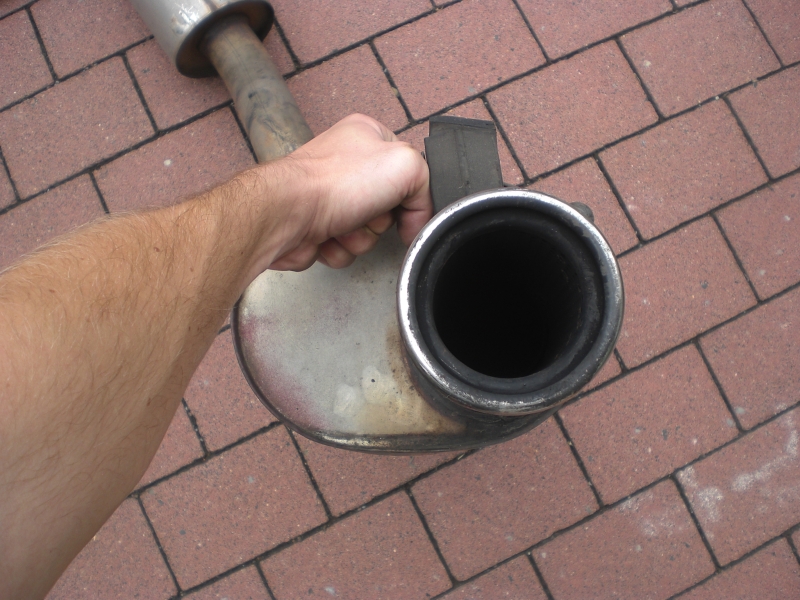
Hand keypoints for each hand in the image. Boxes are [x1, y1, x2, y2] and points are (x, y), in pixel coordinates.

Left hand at [263, 114, 431, 270]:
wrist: (287, 215)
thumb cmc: (332, 182)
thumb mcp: (406, 165)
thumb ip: (426, 186)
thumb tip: (419, 218)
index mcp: (367, 136)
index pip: (409, 169)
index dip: (411, 193)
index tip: (405, 204)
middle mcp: (347, 164)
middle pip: (390, 206)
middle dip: (381, 220)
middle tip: (367, 211)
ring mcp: (330, 196)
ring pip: (369, 232)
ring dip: (360, 238)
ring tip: (342, 225)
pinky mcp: (317, 226)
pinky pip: (346, 248)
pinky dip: (339, 250)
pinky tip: (326, 236)